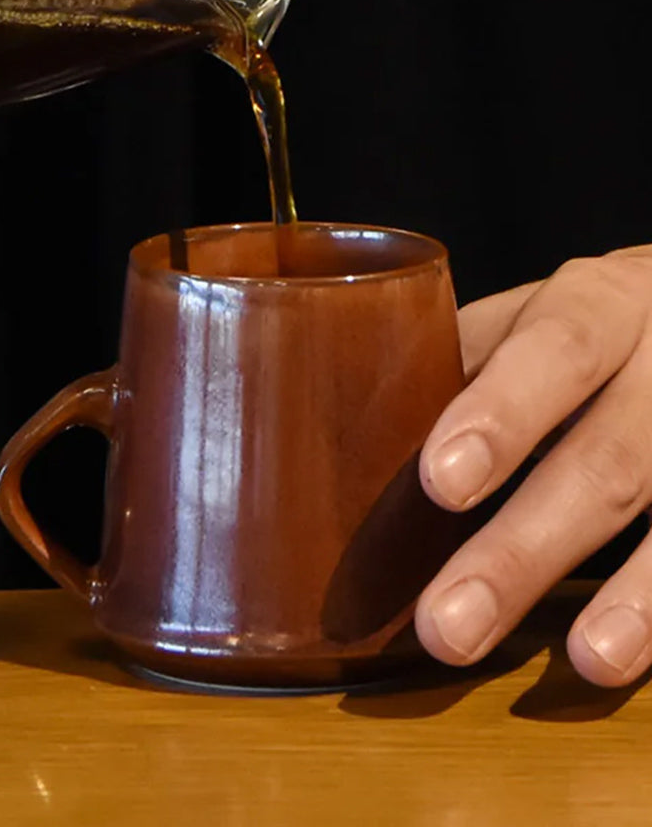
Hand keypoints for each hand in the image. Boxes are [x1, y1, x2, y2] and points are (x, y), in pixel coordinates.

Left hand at [415, 245, 651, 686]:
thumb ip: (466, 358)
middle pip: (609, 457)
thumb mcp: (542, 315)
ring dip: (631, 596)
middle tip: (446, 623)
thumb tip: (343, 422)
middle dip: (526, 547)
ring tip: (580, 663)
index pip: (554, 349)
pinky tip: (627, 656)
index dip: (503, 413)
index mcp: (601, 304)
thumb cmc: (599, 326)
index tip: (440, 479)